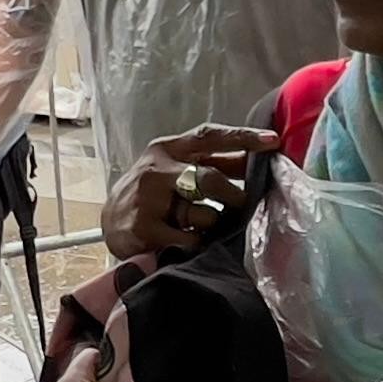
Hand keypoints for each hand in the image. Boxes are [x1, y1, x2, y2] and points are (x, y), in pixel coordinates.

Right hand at [106, 123, 276, 254]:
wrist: (110, 222)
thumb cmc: (153, 194)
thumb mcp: (176, 170)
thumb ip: (210, 165)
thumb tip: (254, 161)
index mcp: (168, 150)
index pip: (209, 136)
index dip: (241, 138)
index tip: (272, 142)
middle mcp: (156, 170)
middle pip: (210, 179)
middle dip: (233, 196)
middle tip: (240, 207)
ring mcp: (148, 199)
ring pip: (204, 214)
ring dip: (210, 225)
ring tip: (197, 227)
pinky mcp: (144, 228)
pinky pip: (191, 240)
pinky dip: (196, 244)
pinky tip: (185, 243)